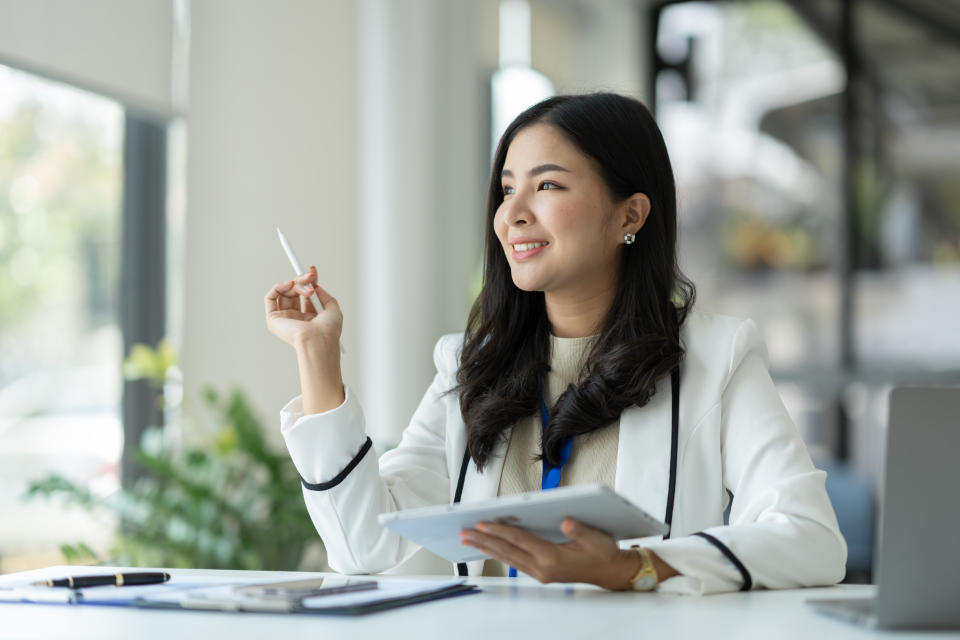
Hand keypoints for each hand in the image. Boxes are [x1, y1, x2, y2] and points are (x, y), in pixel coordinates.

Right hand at [264, 266, 344, 412]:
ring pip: (284, 292)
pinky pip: (270, 298)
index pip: (305, 295)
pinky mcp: (273, 319)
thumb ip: (324, 295)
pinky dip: (278, 287)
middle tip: (310, 277)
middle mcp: (296, 318)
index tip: (313, 271)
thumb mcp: (333, 308)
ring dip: (295, 284)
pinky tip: (288, 285)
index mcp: (310, 318)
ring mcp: (285, 319)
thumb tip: (315, 285)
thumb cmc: (328, 330)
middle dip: (303, 280)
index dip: (308, 282)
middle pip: (295, 291)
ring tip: (305, 289)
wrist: (319, 339)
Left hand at [460, 518, 640, 589]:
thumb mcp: (596, 538)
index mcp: (553, 558)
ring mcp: (541, 573)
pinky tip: (490, 549)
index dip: (499, 531)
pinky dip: (500, 554)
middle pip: (507, 551)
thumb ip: (580, 529)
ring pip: (508, 559)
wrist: (611, 572)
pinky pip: (515, 562)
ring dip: (488, 549)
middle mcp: (543, 568)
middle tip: (464, 533)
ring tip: (469, 541)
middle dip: (484, 541)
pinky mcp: (542, 573)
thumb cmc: (603, 553)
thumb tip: (566, 520)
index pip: (520, 541)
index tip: (481, 524)